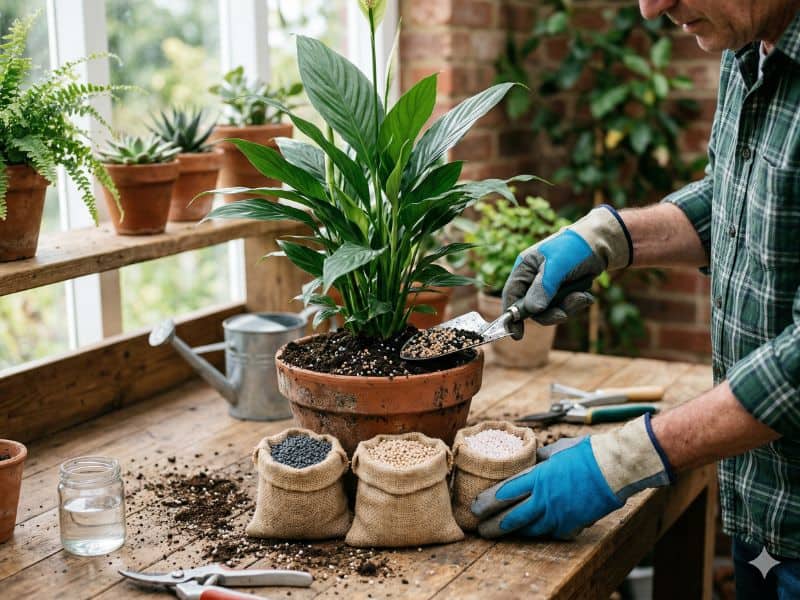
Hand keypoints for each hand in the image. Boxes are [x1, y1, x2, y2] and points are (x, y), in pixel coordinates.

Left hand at [471, 414, 672, 539]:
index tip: (475, 508)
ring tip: (501, 532)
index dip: (487, 502)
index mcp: (538, 477)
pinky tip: (531, 531)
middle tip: (481, 530)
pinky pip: (550, 532)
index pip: (505, 493)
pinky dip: (539, 531)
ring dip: (514, 532)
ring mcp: (559, 514)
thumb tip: (529, 457)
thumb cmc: (587, 453)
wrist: (616, 468)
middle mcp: (545, 499)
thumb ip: (539, 457)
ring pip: (530, 529)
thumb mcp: (557, 449)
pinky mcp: (573, 524)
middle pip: (512, 517)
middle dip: (493, 525)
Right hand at [502, 205, 631, 338]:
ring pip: (551, 310)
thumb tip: (533, 310)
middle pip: (532, 309)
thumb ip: (543, 288)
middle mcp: (533, 279)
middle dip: (550, 313)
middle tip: (563, 314)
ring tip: (581, 296)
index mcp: (525, 268)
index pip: (511, 295)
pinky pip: (565, 307)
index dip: (511, 316)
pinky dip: (576, 303)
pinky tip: (586, 294)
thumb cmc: (575, 247)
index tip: (517, 335)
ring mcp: (549, 286)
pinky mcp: (563, 291)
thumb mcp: (557, 266)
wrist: (602, 242)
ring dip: (567, 307)